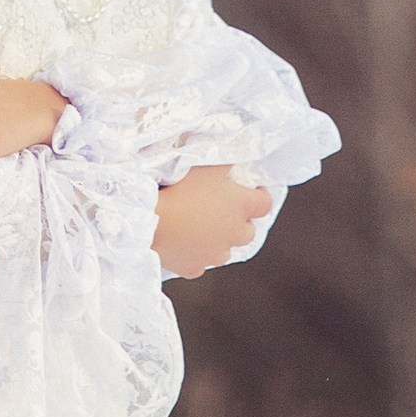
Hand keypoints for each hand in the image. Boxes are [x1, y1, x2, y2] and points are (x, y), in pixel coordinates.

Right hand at [152, 166, 268, 277]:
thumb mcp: (207, 163)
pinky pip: (199, 263)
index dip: (260, 195)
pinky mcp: (193, 267)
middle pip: (249, 231)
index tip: (253, 190)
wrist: (150, 220)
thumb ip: (227, 158)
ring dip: (219, 241)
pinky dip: (194, 255)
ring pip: (225, 251)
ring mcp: (214, 254)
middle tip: (224, 210)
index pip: (264, 203)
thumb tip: (240, 149)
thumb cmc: (180, 187)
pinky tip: (183, 245)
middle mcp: (234, 233)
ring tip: (201, 228)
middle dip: (241, 222)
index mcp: (241, 206)